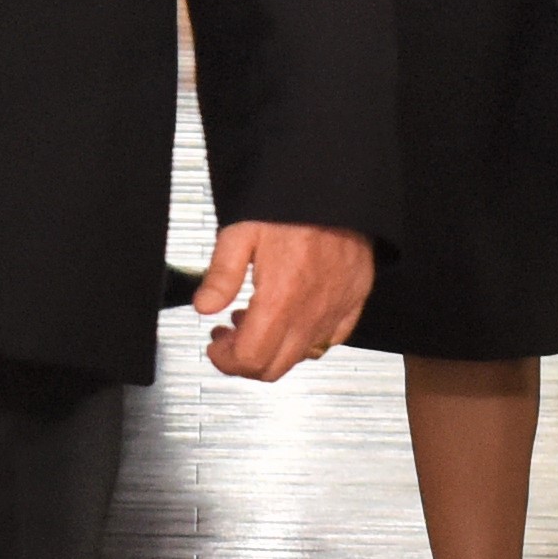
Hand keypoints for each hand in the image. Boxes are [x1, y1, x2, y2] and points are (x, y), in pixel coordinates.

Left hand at [190, 221, 369, 382]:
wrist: (336, 190)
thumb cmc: (291, 206)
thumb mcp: (242, 232)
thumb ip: (221, 274)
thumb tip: (204, 307)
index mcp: (281, 299)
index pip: (250, 358)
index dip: (225, 359)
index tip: (216, 344)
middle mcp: (311, 313)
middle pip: (274, 369)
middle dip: (244, 361)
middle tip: (230, 335)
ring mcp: (335, 311)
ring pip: (300, 358)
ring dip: (273, 349)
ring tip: (257, 320)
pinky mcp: (353, 303)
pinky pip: (330, 341)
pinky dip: (306, 341)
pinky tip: (292, 318)